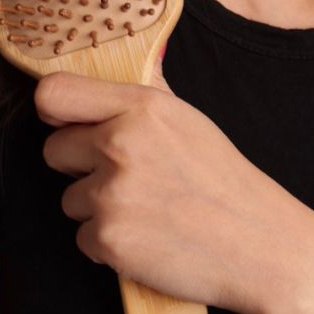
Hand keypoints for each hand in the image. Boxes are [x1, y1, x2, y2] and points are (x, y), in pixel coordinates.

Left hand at [35, 54, 311, 313]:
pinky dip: (109, 245)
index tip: (66, 123)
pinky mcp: (108, 238)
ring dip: (97, 209)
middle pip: (53, 150)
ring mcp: (112, 192)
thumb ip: (144, 97)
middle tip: (123, 177)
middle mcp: (120, 143)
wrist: (260, 244)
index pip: (54, 94)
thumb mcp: (188, 120)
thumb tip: (113, 68)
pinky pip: (83, 238)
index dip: (53, 111)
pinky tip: (148, 238)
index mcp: (142, 107)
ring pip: (70, 199)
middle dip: (79, 166)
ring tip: (147, 210)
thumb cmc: (224, 180)